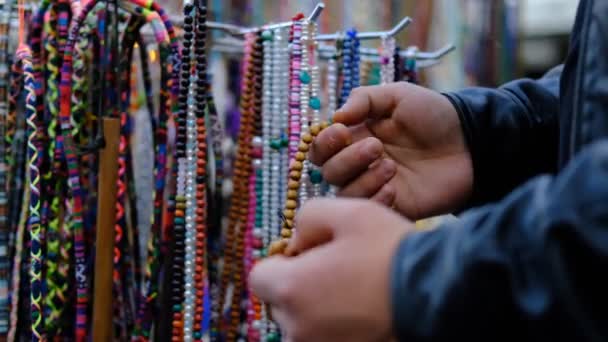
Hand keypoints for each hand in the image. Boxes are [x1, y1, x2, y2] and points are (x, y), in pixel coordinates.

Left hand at [250, 198, 412, 341]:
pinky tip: (362, 308)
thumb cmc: (389, 251)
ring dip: (316, 308)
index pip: (261, 276)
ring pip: (303, 323)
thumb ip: (306, 219)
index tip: (309, 255)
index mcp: (291, 289)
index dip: (282, 262)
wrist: (433, 291)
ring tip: (353, 289)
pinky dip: (335, 325)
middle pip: (281, 303)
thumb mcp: (345, 212)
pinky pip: (324, 336)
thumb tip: (298, 241)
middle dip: (299, 285)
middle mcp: (297, 327)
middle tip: (336, 269)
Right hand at [310, 82, 472, 218]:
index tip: (342, 131)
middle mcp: (359, 163)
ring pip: (344, 193)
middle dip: (347, 160)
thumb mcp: (398, 96)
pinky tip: (395, 188)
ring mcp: (374, 186)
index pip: (322, 147)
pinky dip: (375, 199)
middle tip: (377, 147)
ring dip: (363, 180)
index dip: (324, 142)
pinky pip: (368, 210)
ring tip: (392, 167)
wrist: (470, 142)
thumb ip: (364, 100)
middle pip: (328, 171)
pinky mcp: (392, 206)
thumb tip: (335, 118)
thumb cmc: (434, 114)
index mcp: (356, 136)